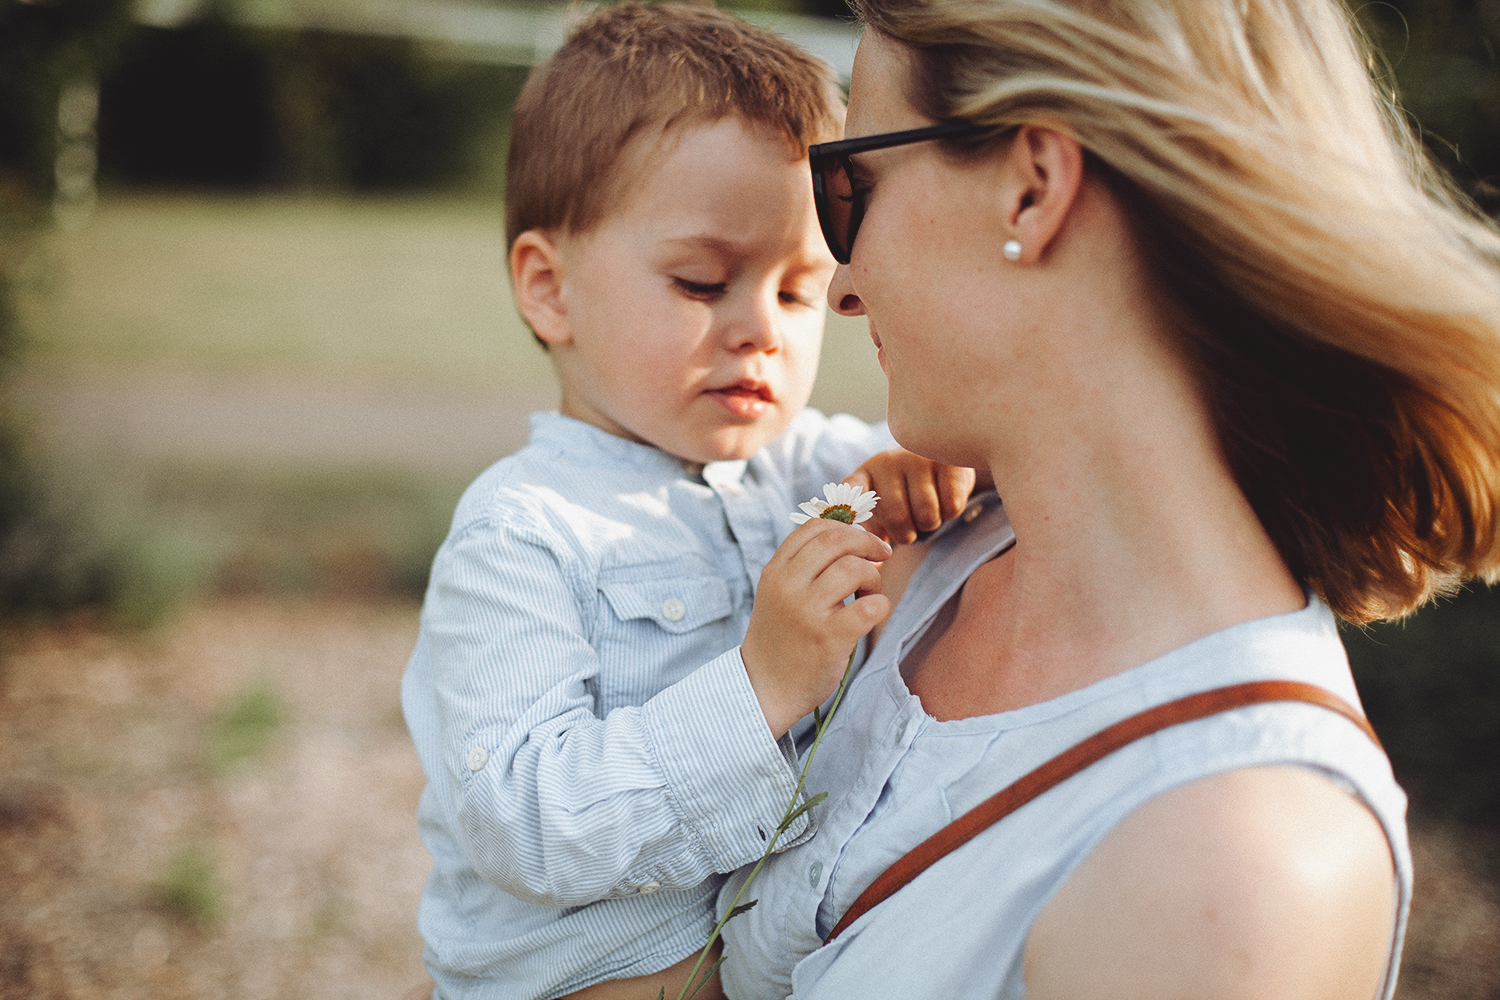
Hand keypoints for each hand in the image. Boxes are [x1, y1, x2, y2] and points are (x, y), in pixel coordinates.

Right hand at [741, 518, 891, 737]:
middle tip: (881, 557)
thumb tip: (857, 541)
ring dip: (872, 578)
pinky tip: (873, 614)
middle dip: (868, 543)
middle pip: (837, 540)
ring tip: (867, 595)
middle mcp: (787, 586)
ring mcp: (807, 611)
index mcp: (775, 571)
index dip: (847, 528)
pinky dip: (881, 605)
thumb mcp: (779, 593)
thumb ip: (805, 567)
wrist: (763, 688)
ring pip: (854, 569)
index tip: (863, 542)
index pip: (814, 527)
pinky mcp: (828, 638)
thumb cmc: (781, 638)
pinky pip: (869, 607)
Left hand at [844, 450, 976, 543]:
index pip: (852, 493)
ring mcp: (918, 459)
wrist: (941, 460)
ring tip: (927, 514)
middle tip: (910, 529)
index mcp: (865, 474)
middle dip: (905, 534)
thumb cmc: (905, 494)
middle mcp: (888, 462)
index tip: (865, 538)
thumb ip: (872, 532)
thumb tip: (874, 566)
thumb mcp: (882, 508)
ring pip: (927, 514)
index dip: (856, 516)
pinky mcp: (948, 463)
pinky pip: (951, 506)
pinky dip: (950, 513)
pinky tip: (946, 503)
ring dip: (929, 524)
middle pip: (896, 516)